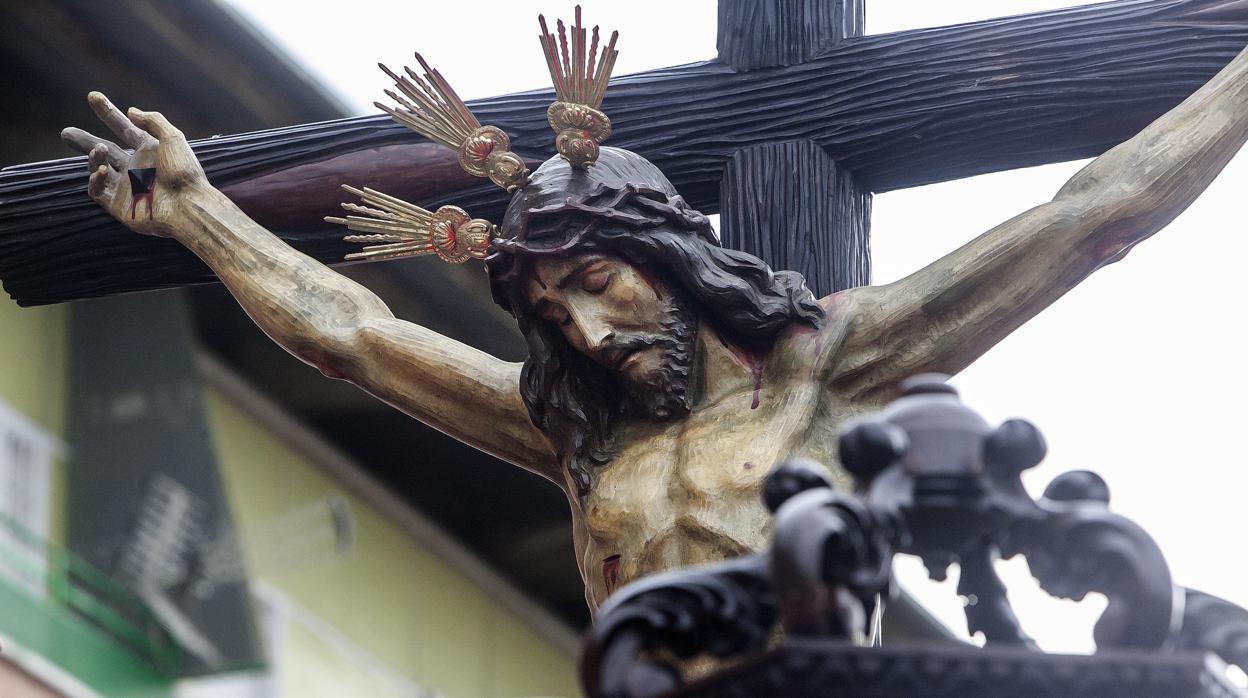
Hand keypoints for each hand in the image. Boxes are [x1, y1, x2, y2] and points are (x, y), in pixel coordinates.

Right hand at [61, 92, 206, 237]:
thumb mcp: (173, 138)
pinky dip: (94, 179)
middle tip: (66, 133)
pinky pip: (97, 191)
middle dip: (86, 141)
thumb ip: (153, 120)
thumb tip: (131, 111)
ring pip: (98, 169)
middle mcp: (137, 168)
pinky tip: (102, 170)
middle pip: (105, 150)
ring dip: (93, 157)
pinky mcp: (119, 206)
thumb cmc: (184, 172)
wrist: (188, 206)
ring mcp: (127, 187)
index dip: (108, 113)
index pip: (124, 128)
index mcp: (150, 151)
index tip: (93, 96)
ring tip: (99, 150)